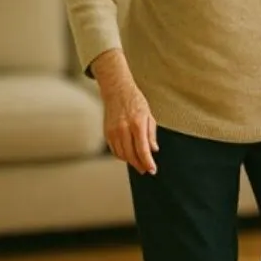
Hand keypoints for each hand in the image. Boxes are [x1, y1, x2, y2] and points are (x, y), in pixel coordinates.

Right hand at [92, 51, 157, 174]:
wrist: (117, 91)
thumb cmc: (135, 101)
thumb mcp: (149, 116)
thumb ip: (151, 134)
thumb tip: (153, 149)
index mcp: (137, 124)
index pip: (142, 149)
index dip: (148, 162)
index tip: (152, 170)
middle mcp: (123, 129)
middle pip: (131, 155)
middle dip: (139, 165)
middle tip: (146, 169)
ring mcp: (113, 132)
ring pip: (121, 154)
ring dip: (130, 162)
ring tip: (138, 164)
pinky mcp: (106, 133)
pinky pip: (114, 150)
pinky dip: (121, 156)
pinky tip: (128, 156)